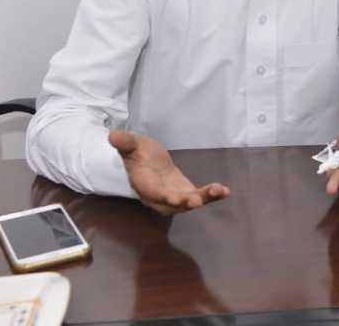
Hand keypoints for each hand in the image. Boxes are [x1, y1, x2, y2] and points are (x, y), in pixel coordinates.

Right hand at [108, 130, 230, 214]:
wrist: (146, 161)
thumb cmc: (138, 152)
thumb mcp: (132, 144)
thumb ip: (125, 142)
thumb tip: (113, 135)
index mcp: (143, 182)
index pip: (152, 191)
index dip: (164, 196)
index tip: (177, 199)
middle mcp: (157, 195)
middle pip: (171, 204)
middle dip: (185, 203)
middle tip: (198, 201)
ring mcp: (173, 196)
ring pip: (187, 202)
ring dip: (203, 199)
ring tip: (219, 191)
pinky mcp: (185, 193)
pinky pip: (198, 196)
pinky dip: (212, 196)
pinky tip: (226, 192)